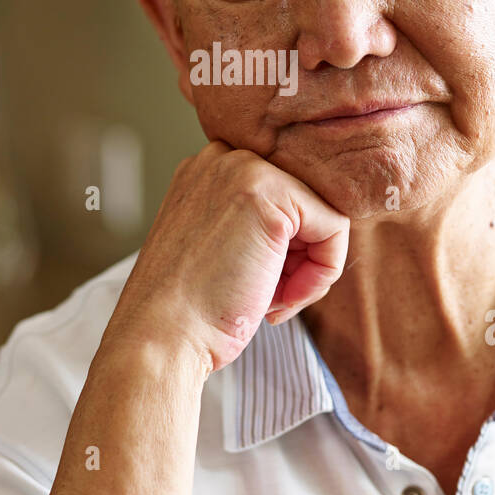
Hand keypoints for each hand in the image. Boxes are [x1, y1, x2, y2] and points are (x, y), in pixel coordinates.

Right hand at [106, 141, 350, 373]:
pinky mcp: (270, 195)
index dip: (284, 250)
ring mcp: (244, 169)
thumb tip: (313, 230)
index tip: (260, 288)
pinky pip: (334, 228)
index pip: (281, 198)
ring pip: (323, 214)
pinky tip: (283, 300)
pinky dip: (323, 273)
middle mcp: (222, 157)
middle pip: (303, 203)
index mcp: (206, 170)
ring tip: (272, 302)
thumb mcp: (219, 249)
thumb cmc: (188, 310)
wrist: (160, 336)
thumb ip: (251, 225)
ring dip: (309, 270)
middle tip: (271, 300)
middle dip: (299, 258)